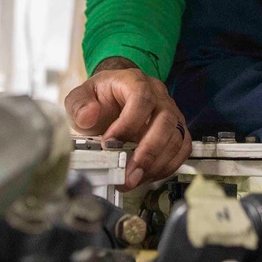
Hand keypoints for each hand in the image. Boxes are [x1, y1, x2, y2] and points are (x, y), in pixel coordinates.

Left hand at [64, 57, 191, 188]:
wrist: (112, 99)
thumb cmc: (99, 99)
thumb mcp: (79, 97)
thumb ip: (79, 105)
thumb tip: (89, 116)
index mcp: (134, 81)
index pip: (142, 98)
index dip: (128, 123)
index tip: (109, 143)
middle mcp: (158, 95)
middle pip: (166, 120)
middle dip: (148, 152)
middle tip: (129, 174)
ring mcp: (171, 112)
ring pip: (177, 137)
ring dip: (157, 164)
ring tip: (134, 180)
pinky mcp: (176, 130)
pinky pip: (182, 149)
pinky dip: (167, 166)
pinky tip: (147, 176)